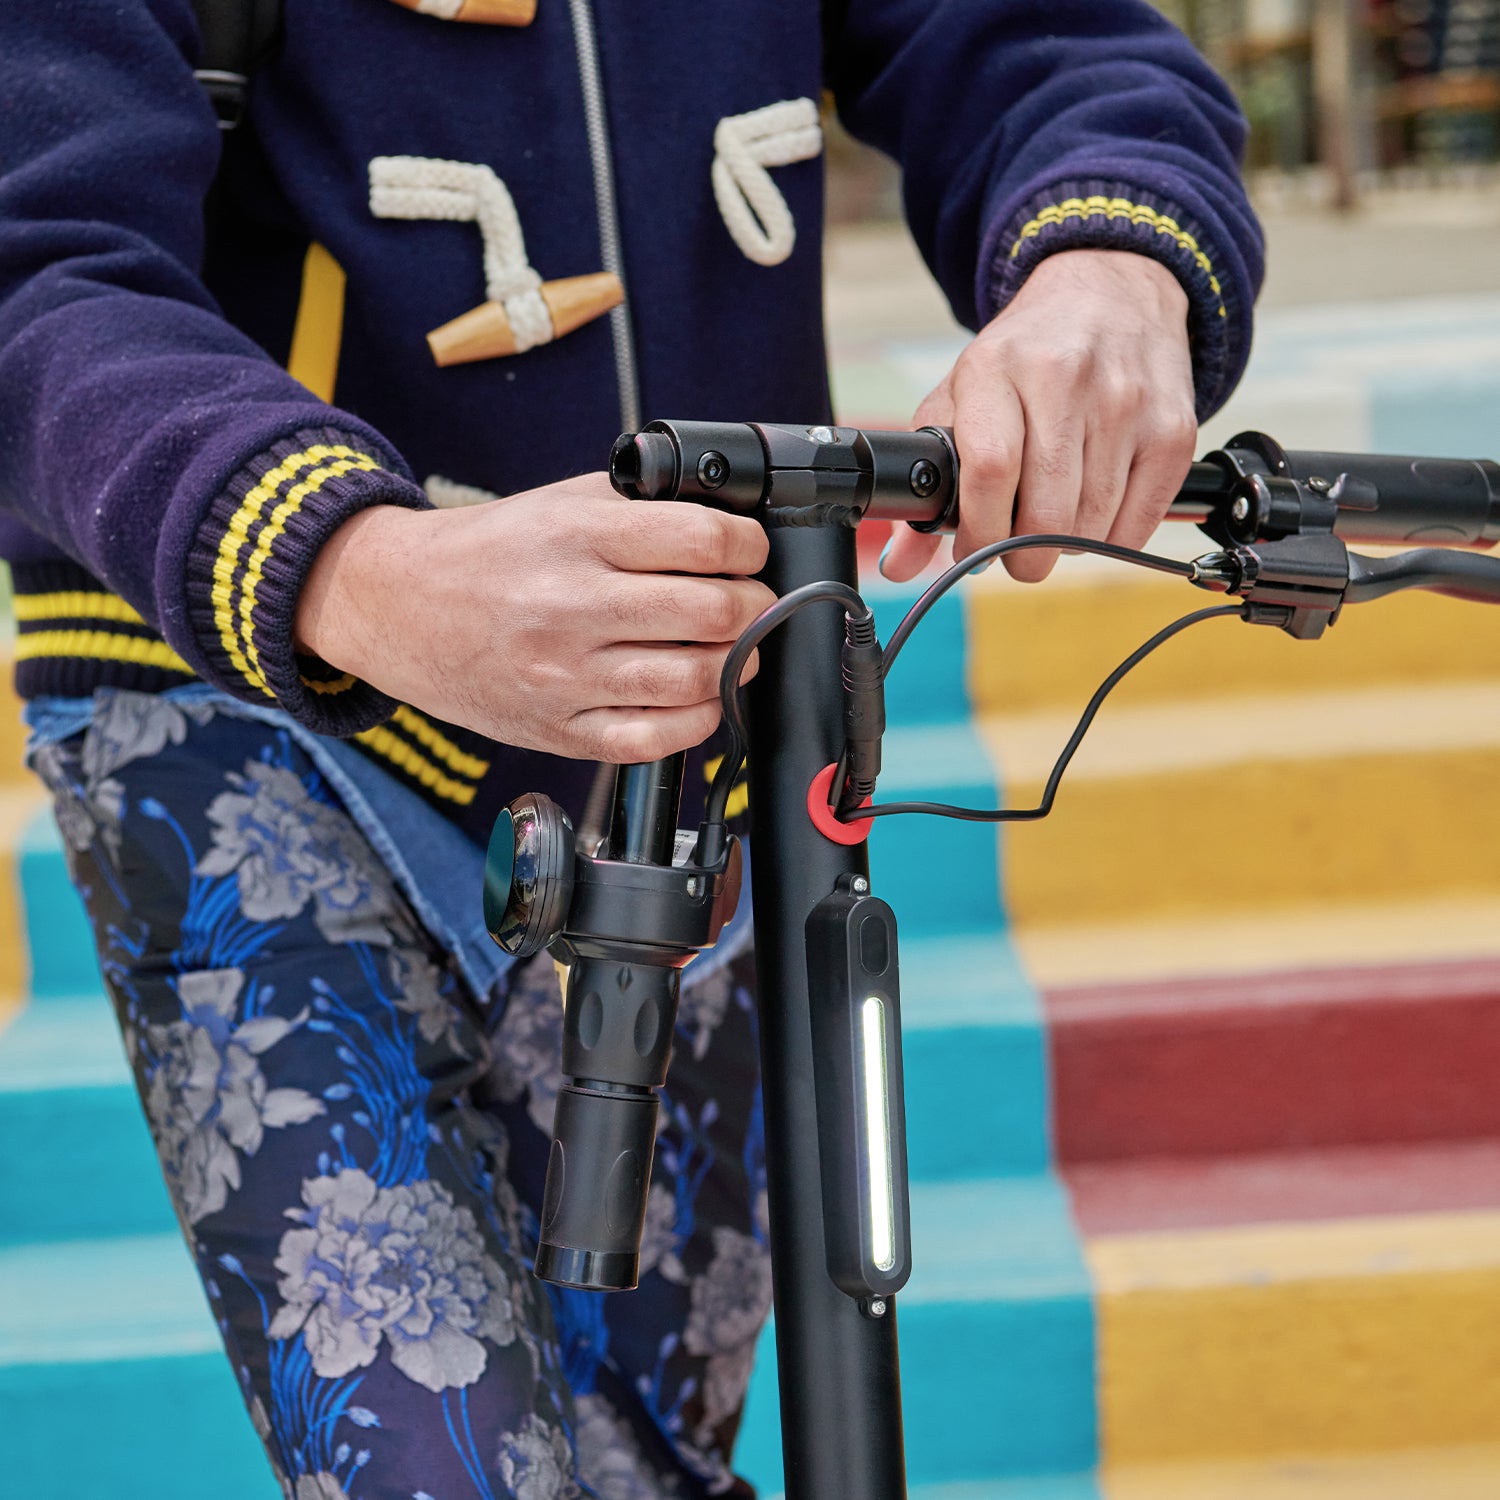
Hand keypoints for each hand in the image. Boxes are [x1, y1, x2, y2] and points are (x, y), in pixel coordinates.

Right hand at [294, 473, 774, 760]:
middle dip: (753, 605)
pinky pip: (653, 738)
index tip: (749, 552)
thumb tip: (728, 524)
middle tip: (751, 600)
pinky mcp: (559, 729)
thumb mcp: (560, 501)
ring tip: (734, 646)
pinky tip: (698, 695)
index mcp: (577, 536)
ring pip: (693, 680)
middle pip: (712, 614)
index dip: (748, 547)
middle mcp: (571, 606)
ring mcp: (564, 675)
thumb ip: (640, 507)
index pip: (703, 541)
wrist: (399, 607)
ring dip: (736, 663)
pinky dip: (696, 719)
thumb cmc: (489, 553)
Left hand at [881, 249, 1198, 583]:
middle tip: (1015, 555)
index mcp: (998, 368)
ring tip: (1052, 527)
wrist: (1113, 290)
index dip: (981, 531)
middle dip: (1024, 557)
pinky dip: (1111, 540)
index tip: (975, 551)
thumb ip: (926, 479)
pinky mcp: (1173, 429)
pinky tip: (1094, 517)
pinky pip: (1138, 523)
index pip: (992, 470)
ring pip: (1092, 526)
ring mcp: (1127, 404)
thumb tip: (902, 562)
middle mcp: (1066, 380)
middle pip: (1045, 512)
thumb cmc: (1026, 354)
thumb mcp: (962, 394)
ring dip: (1065, 549)